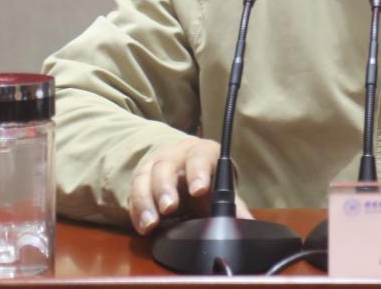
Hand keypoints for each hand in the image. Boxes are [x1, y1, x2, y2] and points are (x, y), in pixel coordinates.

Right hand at [129, 136, 252, 233]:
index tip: (199, 190)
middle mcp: (175, 155)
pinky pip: (133, 193)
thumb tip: (248, 224)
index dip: (198, 172)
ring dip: (147, 201)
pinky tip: (143, 227)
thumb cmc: (205, 178)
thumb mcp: (218, 187)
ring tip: (152, 224)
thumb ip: (233, 206)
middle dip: (166, 187)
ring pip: (145, 177)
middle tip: (170, 208)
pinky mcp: (140, 179)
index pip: (199, 157)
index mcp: (201, 152)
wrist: (183, 167)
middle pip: (167, 166)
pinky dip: (137, 211)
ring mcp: (154, 165)